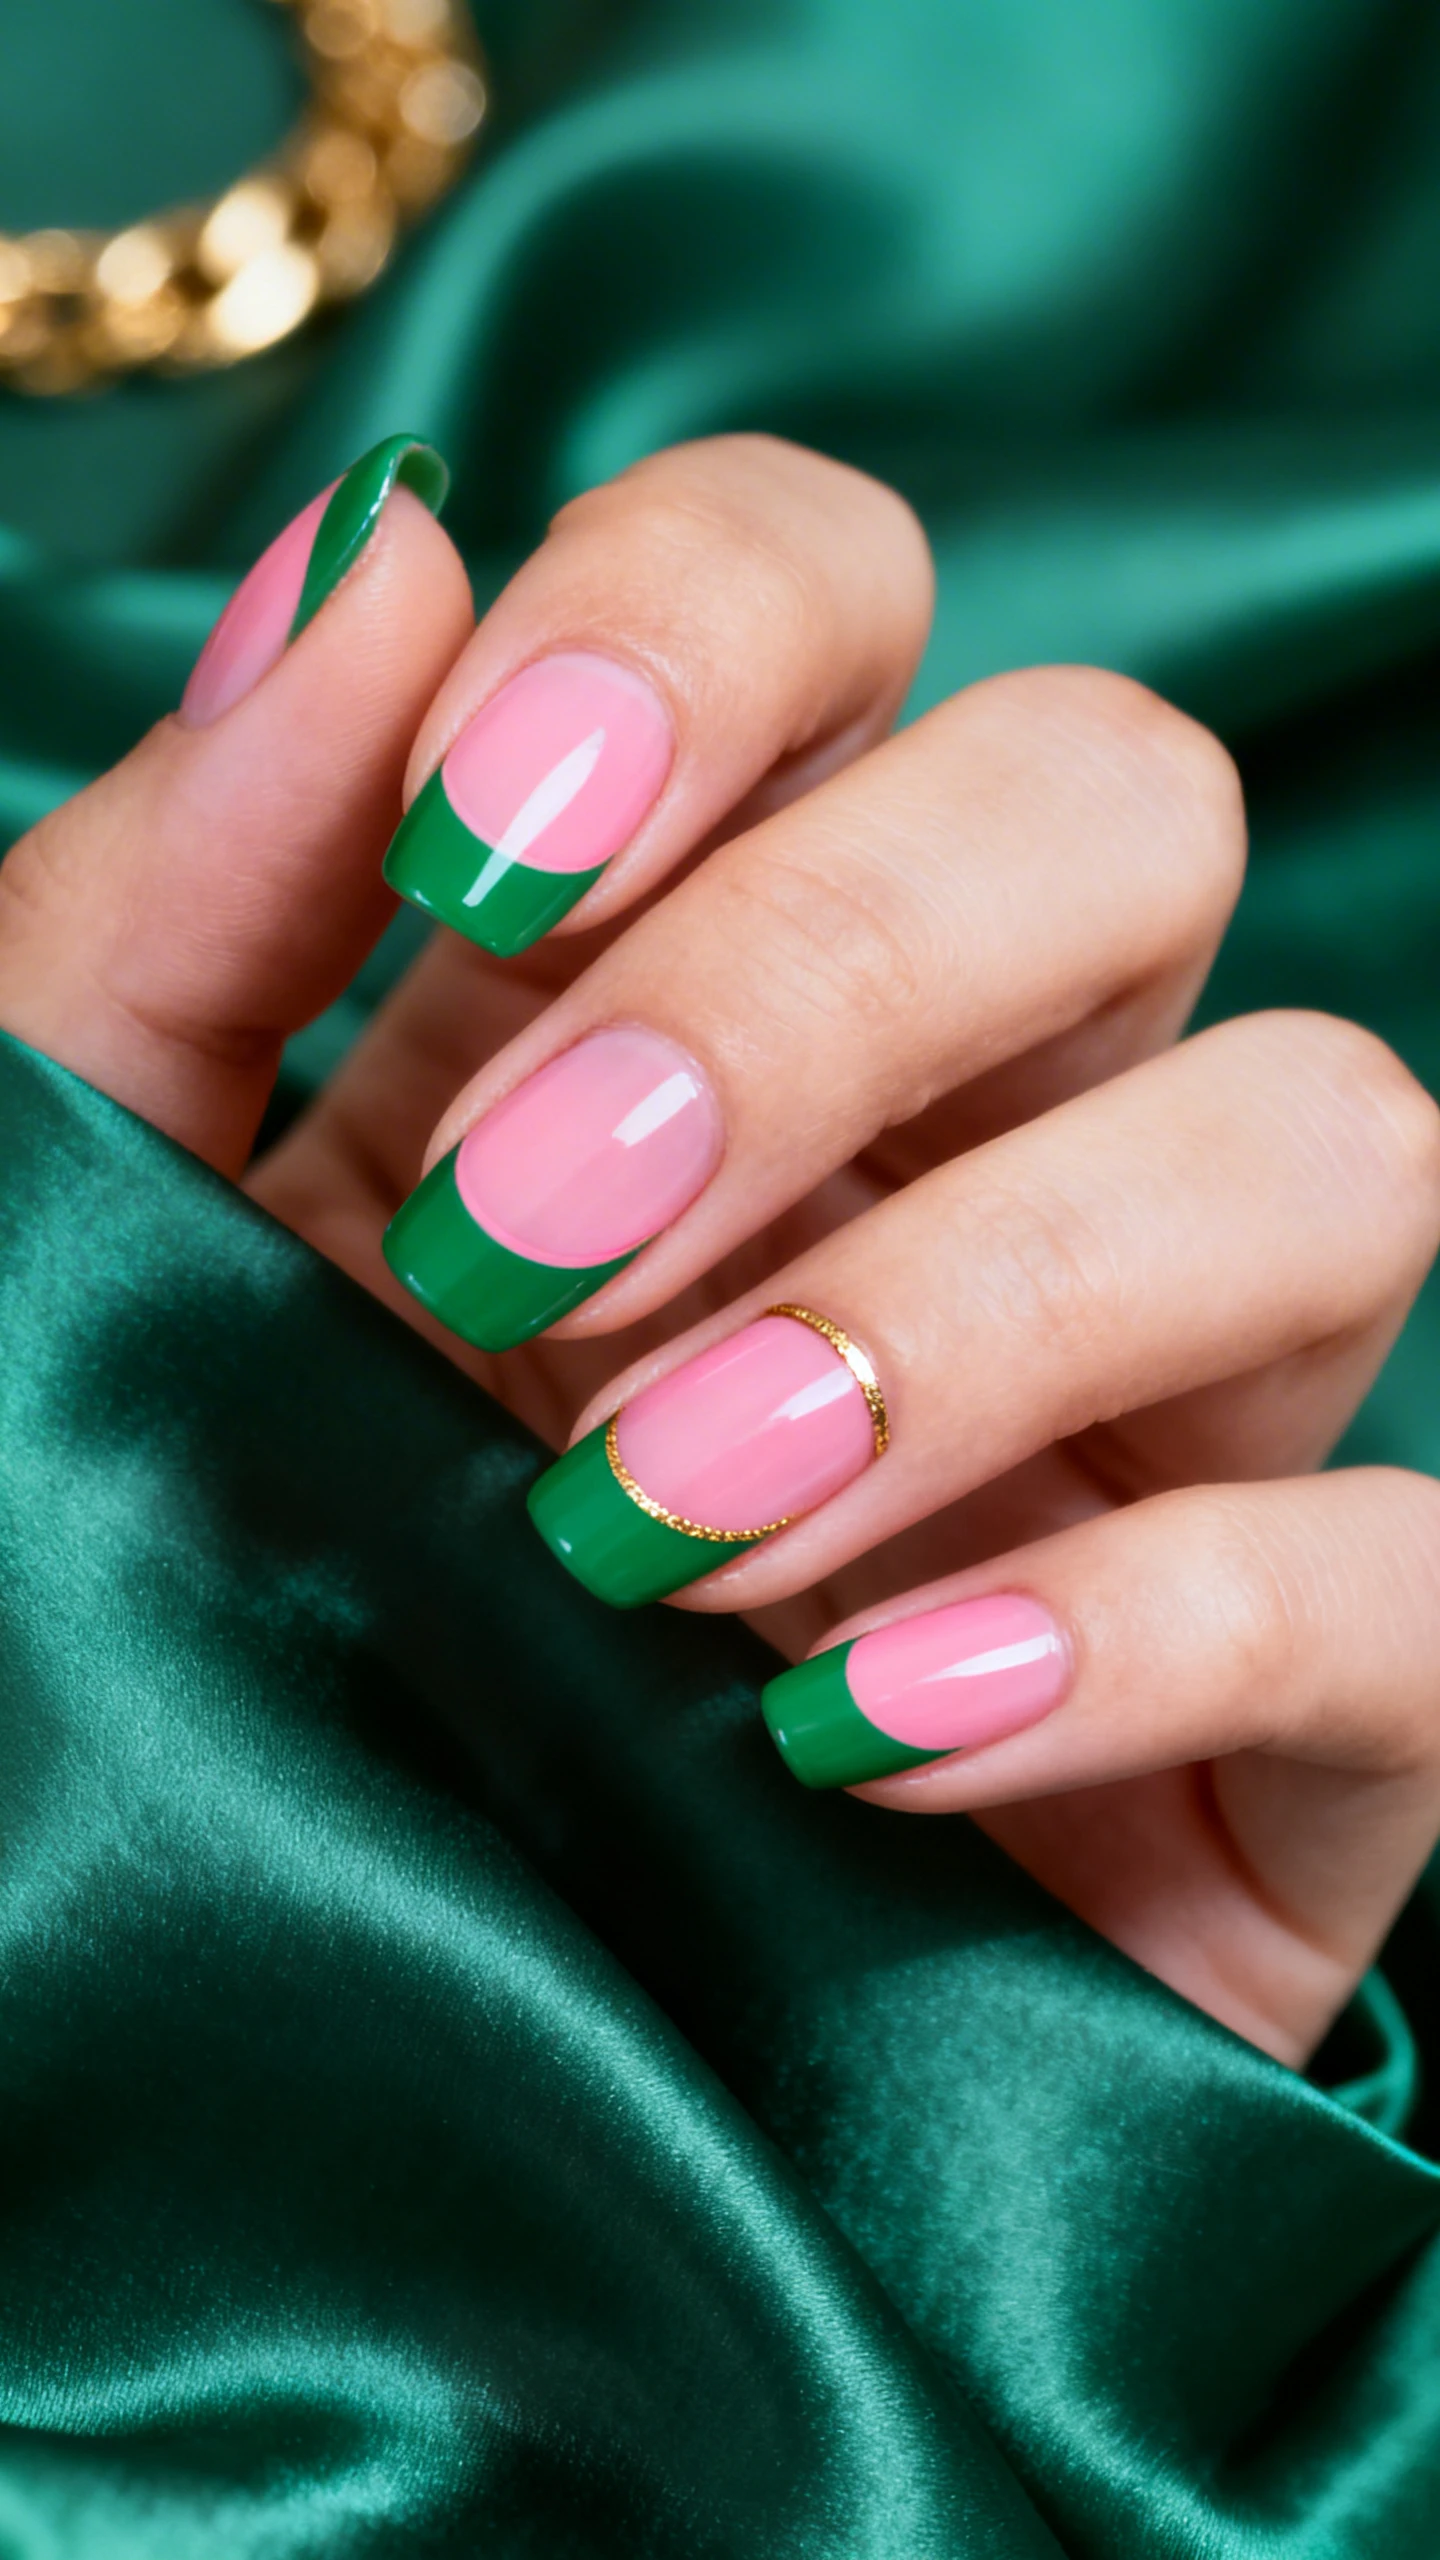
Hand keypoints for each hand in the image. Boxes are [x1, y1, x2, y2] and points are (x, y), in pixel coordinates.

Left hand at [2, 431, 1436, 2071]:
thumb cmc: (189, 1608)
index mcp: (684, 971)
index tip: (463, 864)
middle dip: (834, 977)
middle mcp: (974, 1130)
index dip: (693, 641)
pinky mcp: (1291, 1721)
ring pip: (1333, 1145)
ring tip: (658, 1524)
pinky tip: (851, 1740)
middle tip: (527, 1244)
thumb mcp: (95, 1237)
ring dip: (993, 1299)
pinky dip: (1161, 1629)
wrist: (295, 2066)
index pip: (829, 593)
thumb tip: (377, 547)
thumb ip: (182, 906)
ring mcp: (1164, 1419)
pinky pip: (1420, 1577)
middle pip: (1121, 805)